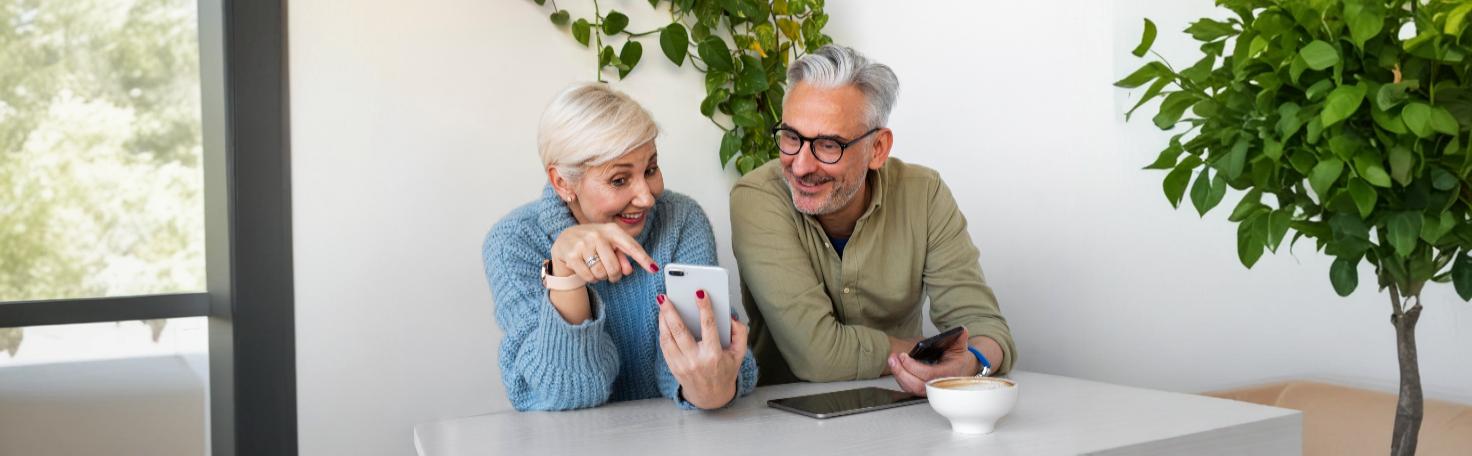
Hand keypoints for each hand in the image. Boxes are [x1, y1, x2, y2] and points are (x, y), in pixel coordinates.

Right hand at [550, 223, 657, 283]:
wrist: (565, 239)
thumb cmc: (594, 243)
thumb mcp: (609, 245)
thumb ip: (622, 257)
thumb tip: (628, 270)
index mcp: (612, 230)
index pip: (631, 246)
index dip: (644, 259)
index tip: (654, 269)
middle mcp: (598, 234)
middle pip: (614, 267)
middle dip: (614, 276)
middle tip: (611, 275)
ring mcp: (584, 244)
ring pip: (601, 274)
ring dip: (601, 277)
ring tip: (596, 269)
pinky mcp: (572, 255)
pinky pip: (589, 277)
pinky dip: (590, 279)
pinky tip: (587, 270)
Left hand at [657, 289, 747, 408]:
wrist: (711, 396)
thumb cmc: (725, 371)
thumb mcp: (739, 354)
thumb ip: (740, 334)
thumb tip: (731, 318)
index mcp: (714, 355)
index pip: (709, 326)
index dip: (705, 308)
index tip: (700, 292)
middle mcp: (696, 360)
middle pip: (680, 331)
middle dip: (671, 311)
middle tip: (665, 296)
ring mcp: (682, 365)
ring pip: (668, 338)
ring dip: (663, 319)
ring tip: (662, 304)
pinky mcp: (673, 367)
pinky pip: (664, 346)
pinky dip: (662, 331)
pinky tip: (662, 319)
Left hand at [888, 328, 979, 396]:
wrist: (961, 371)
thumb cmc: (958, 361)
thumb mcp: (960, 348)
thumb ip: (960, 339)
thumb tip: (961, 330)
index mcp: (948, 374)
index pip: (928, 374)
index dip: (914, 367)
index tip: (904, 356)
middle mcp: (938, 385)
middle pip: (916, 385)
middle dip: (901, 372)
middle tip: (893, 359)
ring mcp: (930, 389)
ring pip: (911, 388)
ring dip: (898, 375)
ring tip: (892, 360)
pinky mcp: (922, 389)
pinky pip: (909, 388)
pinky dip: (900, 378)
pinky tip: (896, 366)